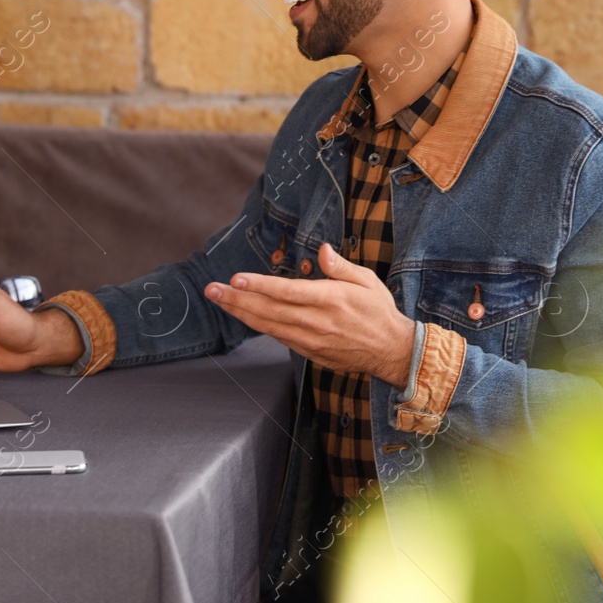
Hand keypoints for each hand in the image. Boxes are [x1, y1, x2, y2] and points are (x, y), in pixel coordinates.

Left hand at [205, 242, 414, 385]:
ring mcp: (310, 340)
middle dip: (236, 299)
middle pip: (268, 310)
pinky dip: (259, 326)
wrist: (391, 351)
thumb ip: (340, 266)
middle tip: (211, 289)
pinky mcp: (309, 352)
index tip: (235, 278)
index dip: (258, 285)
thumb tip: (322, 250)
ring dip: (240, 313)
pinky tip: (244, 315)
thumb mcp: (367, 281)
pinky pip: (278, 337)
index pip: (286, 291)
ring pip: (268, 326)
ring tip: (219, 300)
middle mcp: (316, 321)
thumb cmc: (379, 312)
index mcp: (330, 300)